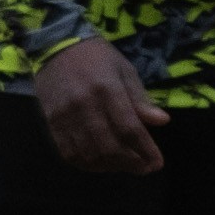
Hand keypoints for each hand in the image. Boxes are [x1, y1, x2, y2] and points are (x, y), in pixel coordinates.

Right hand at [32, 36, 167, 173]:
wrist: (55, 46)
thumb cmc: (96, 57)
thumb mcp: (124, 70)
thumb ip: (140, 98)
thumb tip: (162, 121)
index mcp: (107, 88)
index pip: (129, 128)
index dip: (145, 150)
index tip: (157, 163)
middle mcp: (85, 105)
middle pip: (109, 146)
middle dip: (131, 163)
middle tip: (144, 168)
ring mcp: (65, 116)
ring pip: (89, 154)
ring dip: (111, 166)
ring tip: (125, 165)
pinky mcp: (52, 123)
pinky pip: (69, 154)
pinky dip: (87, 165)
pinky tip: (101, 163)